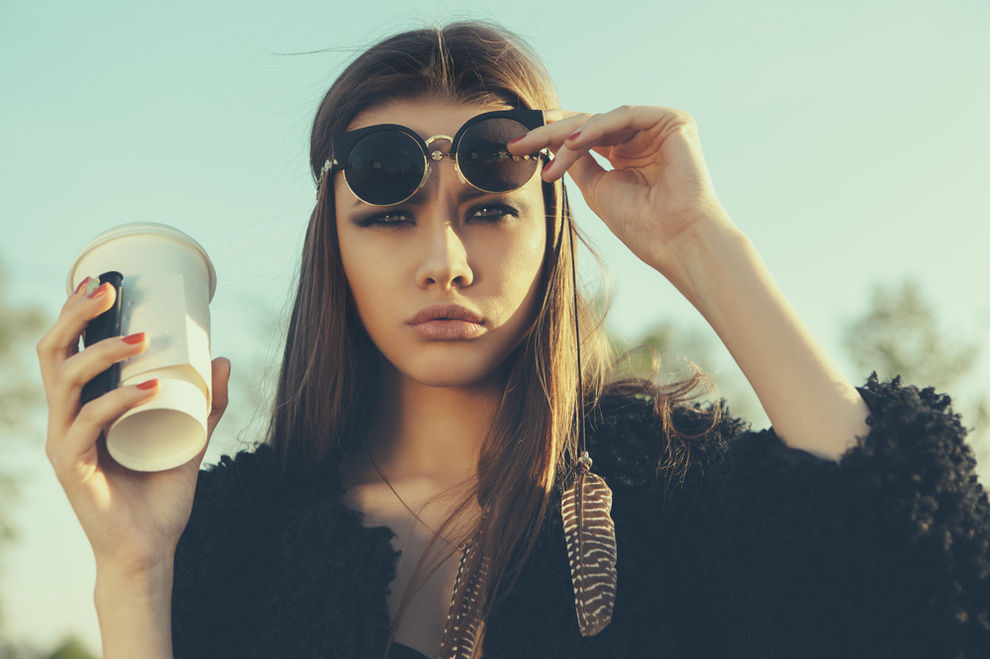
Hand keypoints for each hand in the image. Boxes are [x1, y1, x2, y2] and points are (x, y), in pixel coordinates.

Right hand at [36, 280, 230, 575]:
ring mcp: (63, 443)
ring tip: (143, 337)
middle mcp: (65, 419)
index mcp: (82, 407)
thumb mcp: (190, 438)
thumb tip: (222, 358)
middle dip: (76, 314)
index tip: (103, 280)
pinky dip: (118, 401)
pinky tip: (151, 387)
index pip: (66, 349)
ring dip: (102, 352)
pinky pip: (85, 425)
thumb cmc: (159, 495)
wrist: (150, 550)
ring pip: (65, 382)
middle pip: (53, 353)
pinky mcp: (71, 468)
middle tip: (109, 289)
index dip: (76, 312)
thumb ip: (206, 404)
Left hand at [509, 106, 736, 283]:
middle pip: (588, 125)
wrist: (677, 240)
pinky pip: (624, 115)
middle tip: (517, 143)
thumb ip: (576, 162)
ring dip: (567, 137)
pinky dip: (597, 127)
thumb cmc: (643, 225)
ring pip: (601, 120)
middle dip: (549, 133)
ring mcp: (658, 127)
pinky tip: (573, 144)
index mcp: (627, 154)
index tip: (516, 146)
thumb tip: (549, 144)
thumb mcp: (597, 189)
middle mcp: (642, 137)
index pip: (584, 137)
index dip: (550, 138)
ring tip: (546, 160)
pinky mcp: (673, 120)